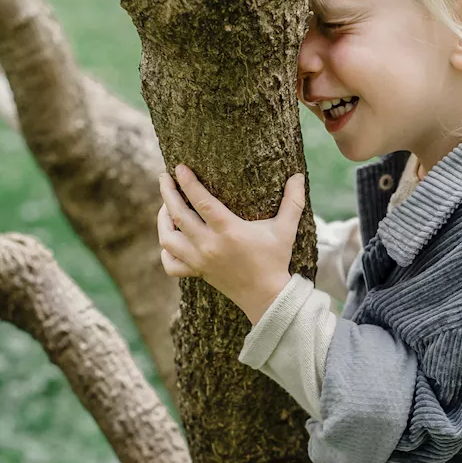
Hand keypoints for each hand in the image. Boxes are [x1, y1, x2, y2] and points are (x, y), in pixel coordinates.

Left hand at [157, 164, 305, 323]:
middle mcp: (210, 245)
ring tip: (165, 205)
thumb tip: (299, 176)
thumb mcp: (286, 229)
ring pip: (168, 238)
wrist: (267, 296)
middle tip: (164, 177)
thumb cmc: (275, 260)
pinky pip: (171, 264)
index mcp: (229, 231)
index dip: (188, 182)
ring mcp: (200, 260)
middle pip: (178, 215)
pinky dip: (166, 251)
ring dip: (162, 219)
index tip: (179, 167)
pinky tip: (170, 238)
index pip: (201, 201)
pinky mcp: (197, 272)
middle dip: (168, 193)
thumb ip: (293, 201)